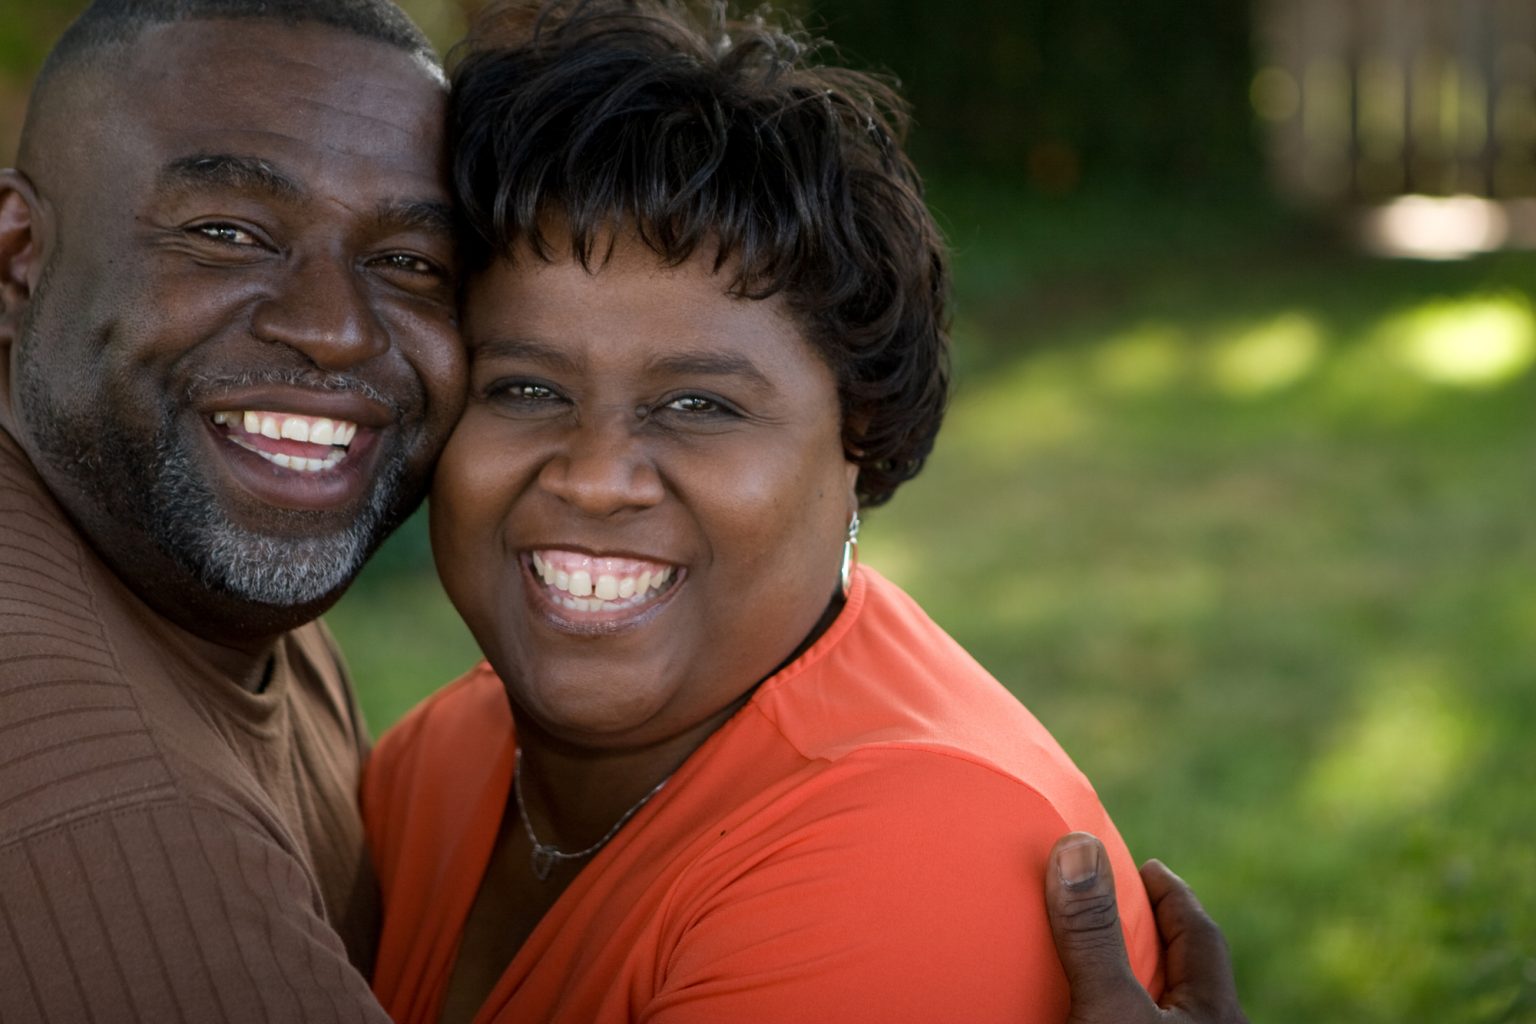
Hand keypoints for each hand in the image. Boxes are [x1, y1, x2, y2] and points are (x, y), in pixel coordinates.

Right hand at [1045, 832, 1248, 1023]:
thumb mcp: (1110, 1010)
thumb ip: (1094, 936)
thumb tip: (1079, 847)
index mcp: (1218, 1014)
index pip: (1200, 933)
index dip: (1171, 893)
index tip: (1145, 867)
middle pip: (1185, 970)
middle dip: (1150, 933)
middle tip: (1112, 906)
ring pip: (1163, 1005)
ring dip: (1129, 979)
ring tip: (1089, 960)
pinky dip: (1113, 1011)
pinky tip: (1079, 1009)